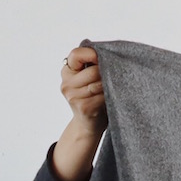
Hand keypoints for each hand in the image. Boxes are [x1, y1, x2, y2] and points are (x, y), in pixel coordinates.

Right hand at [52, 44, 106, 180]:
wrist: (87, 126)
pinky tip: (111, 98)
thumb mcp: (87, 78)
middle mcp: (66, 84)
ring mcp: (73, 96)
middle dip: (106, 72)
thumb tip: (109, 54)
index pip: (77, 55)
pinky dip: (110, 95)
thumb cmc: (92, 98)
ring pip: (99, 82)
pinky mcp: (83, 107)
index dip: (92, 54)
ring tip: (113, 87)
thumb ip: (91, 65)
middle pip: (93, 70)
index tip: (102, 58)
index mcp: (67, 71)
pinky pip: (102, 95)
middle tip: (114, 76)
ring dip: (110, 84)